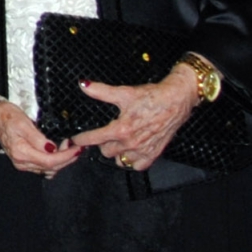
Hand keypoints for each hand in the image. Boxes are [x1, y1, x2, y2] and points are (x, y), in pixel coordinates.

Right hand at [0, 98, 81, 177]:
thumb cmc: (7, 116)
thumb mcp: (24, 123)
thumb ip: (38, 139)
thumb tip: (52, 149)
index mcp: (21, 152)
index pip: (50, 161)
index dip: (67, 156)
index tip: (77, 148)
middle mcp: (22, 162)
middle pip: (51, 168)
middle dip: (67, 158)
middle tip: (76, 146)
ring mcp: (22, 163)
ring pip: (49, 169)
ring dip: (62, 160)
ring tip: (69, 147)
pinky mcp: (24, 161)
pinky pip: (43, 167)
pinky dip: (54, 162)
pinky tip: (59, 153)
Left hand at [71, 68, 204, 170]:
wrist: (176, 100)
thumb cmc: (151, 96)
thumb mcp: (124, 92)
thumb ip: (101, 91)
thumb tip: (84, 85)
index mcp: (121, 129)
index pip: (94, 139)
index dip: (82, 139)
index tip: (75, 140)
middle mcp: (131, 143)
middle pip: (106, 151)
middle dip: (102, 143)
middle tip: (104, 135)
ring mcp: (142, 150)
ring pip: (120, 160)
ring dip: (117, 153)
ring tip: (118, 142)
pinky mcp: (153, 154)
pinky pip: (137, 166)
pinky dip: (132, 161)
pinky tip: (131, 151)